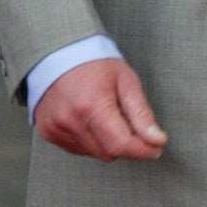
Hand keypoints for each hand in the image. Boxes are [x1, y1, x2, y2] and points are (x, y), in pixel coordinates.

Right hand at [34, 59, 167, 160]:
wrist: (58, 53)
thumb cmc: (94, 64)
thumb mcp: (126, 82)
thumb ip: (142, 114)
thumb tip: (157, 140)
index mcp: (92, 106)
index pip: (122, 145)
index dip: (143, 150)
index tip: (155, 147)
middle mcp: (70, 121)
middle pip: (109, 153)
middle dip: (124, 142)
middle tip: (125, 119)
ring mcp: (57, 128)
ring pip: (94, 153)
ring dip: (105, 142)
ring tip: (102, 113)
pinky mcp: (49, 133)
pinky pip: (78, 149)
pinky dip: (88, 139)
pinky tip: (87, 118)